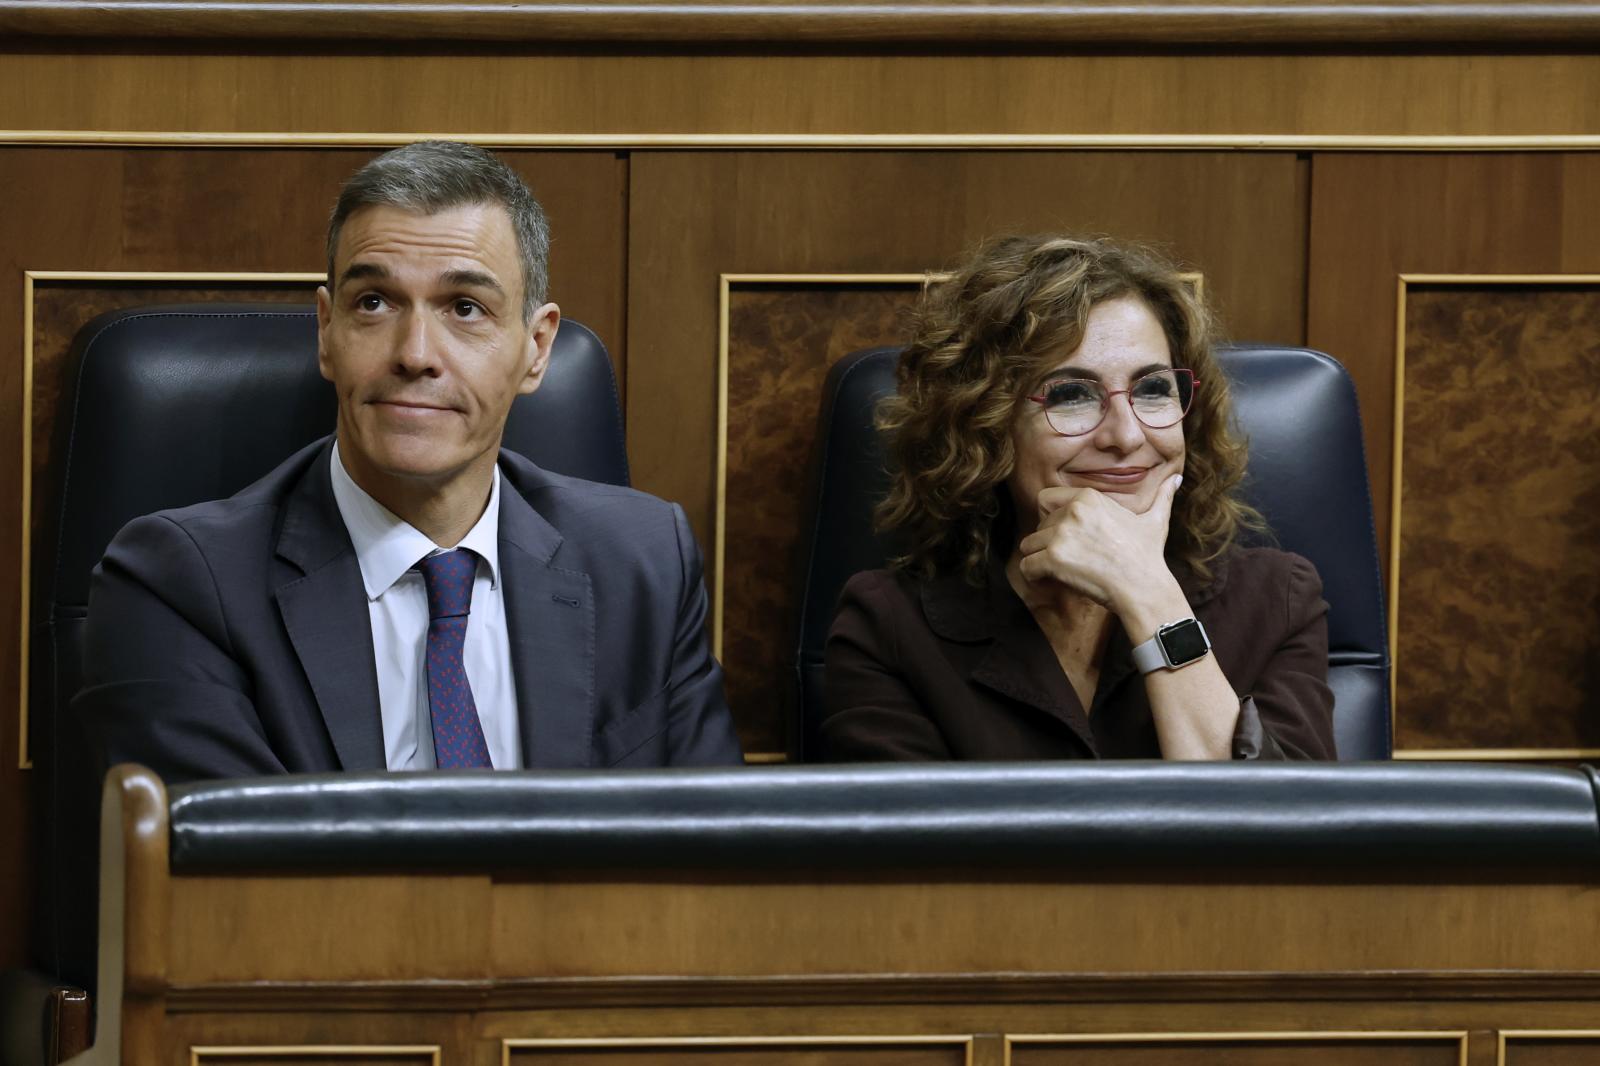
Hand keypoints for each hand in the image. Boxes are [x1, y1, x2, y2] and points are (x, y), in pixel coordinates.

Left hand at [1016, 474, 1182, 611]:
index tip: (1068, 536)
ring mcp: (1061, 534)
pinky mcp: (1053, 558)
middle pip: (1038, 525)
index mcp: (1089, 497)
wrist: (1144, 587)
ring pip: (1029, 545)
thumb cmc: (1148, 556)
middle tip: (1072, 558)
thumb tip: (1176, 479)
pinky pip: (1026, 566)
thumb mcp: (1156, 520)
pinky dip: (1034, 577)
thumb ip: (1162, 497)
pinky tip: (1052, 580)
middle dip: (1049, 542)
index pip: (1045, 499)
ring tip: (1062, 570)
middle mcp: (1072, 511)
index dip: (1052, 518)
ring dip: (1041, 559)